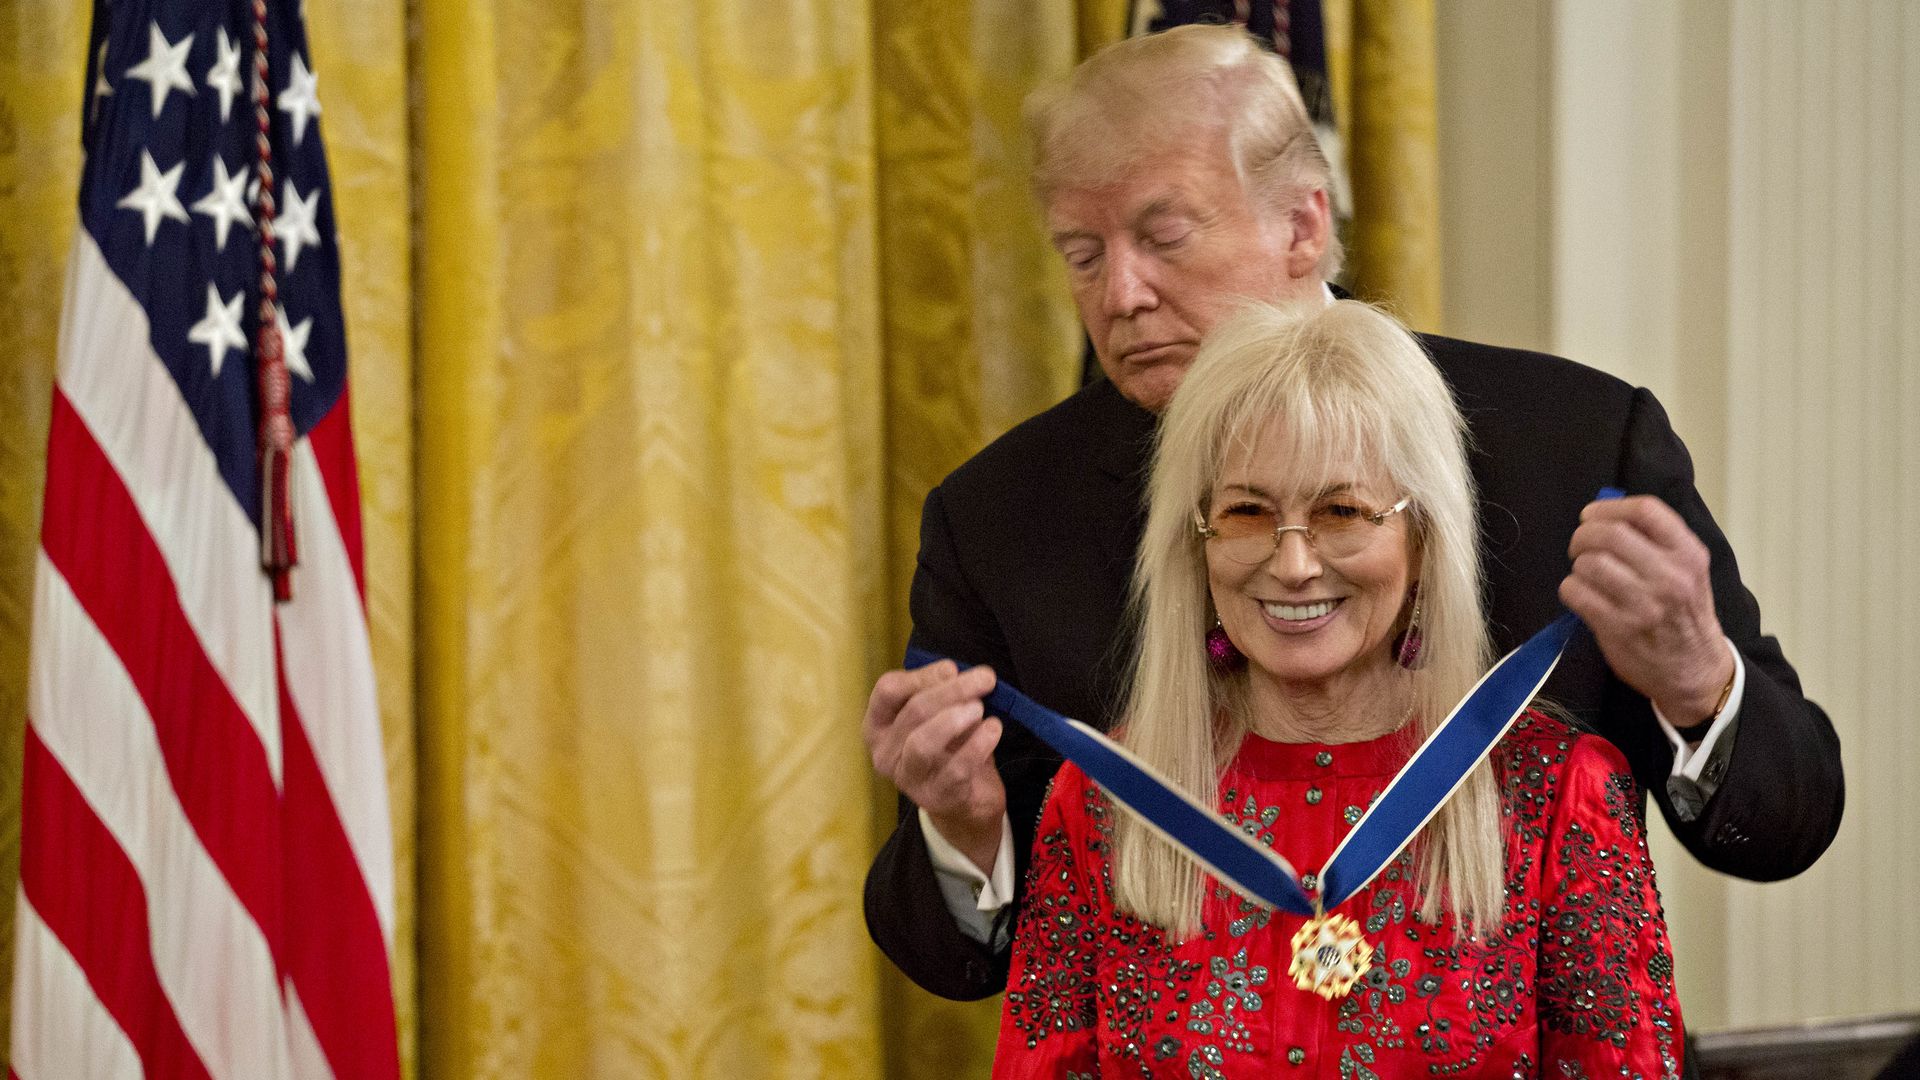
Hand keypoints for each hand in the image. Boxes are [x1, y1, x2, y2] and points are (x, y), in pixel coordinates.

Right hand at [863, 661, 1005, 873]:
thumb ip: (940, 691)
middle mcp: (885, 753)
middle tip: (985, 679)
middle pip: (913, 711)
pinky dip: (977, 745)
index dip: (922, 675)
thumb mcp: (939, 715)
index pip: (888, 690)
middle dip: (952, 690)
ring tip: (980, 708)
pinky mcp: (936, 798)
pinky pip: (956, 768)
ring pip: (923, 743)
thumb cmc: (949, 748)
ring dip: (955, 719)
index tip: (952, 668)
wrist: (966, 802)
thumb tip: (951, 672)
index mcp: (878, 726)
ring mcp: (908, 779)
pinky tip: (993, 729)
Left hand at [1559, 495, 1735, 723]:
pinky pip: (1576, 593)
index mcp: (1688, 554)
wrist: (1696, 670)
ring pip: (1589, 563)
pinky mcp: (1618, 628)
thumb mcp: (1689, 570)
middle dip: (1583, 535)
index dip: (1609, 507)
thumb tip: (1605, 515)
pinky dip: (1571, 589)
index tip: (1592, 515)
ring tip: (1586, 574)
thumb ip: (1658, 541)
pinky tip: (1582, 595)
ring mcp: (1643, 604)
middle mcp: (1669, 576)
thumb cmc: (1685, 614)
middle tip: (1580, 545)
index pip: (1646, 510)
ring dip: (1578, 565)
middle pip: (1609, 533)